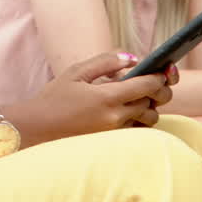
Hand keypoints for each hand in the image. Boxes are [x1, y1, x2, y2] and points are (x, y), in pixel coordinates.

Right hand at [9, 52, 173, 145]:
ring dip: (150, 106)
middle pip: (153, 103)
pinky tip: (132, 108)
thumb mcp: (76, 72)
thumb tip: (133, 58)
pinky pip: (138, 130)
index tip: (165, 70)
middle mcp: (115, 118)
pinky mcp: (114, 143)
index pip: (148, 85)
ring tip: (139, 94)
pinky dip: (141, 119)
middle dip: (159, 91)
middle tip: (155, 81)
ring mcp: (116, 133)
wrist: (36, 130)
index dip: (161, 76)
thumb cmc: (54, 98)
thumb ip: (106, 62)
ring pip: (149, 118)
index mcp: (107, 97)